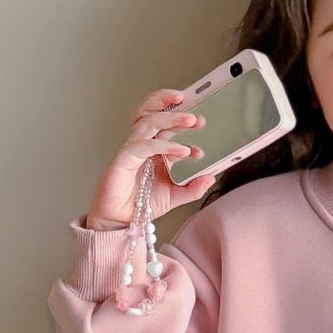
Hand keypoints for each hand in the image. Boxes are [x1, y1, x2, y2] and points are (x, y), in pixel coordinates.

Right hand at [86, 87, 216, 224]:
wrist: (120, 220)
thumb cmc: (142, 204)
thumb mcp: (175, 196)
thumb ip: (193, 188)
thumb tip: (211, 178)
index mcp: (155, 150)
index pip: (168, 129)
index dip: (186, 132)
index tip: (203, 149)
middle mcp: (143, 145)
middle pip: (155, 115)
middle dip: (176, 112)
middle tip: (198, 118)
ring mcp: (132, 149)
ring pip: (148, 122)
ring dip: (171, 118)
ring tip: (191, 120)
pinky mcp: (124, 158)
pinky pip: (144, 145)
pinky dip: (164, 145)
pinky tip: (182, 150)